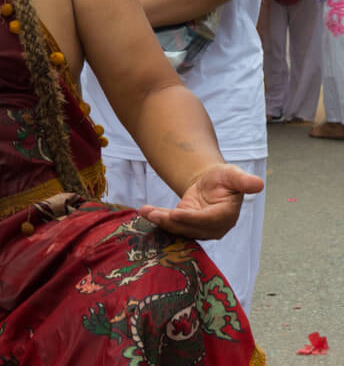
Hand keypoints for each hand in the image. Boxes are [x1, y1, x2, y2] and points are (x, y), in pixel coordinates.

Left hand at [138, 163, 264, 240]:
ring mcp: (200, 228)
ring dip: (161, 221)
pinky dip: (158, 218)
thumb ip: (243, 180)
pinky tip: (144, 212)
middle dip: (171, 222)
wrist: (212, 182)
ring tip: (146, 212)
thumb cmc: (224, 177)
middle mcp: (214, 227)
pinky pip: (172, 224)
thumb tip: (258, 184)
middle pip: (191, 227)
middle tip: (153, 214)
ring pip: (179, 228)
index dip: (192, 218)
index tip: (176, 213)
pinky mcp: (187, 225)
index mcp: (227, 215)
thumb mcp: (232, 174)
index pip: (208, 220)